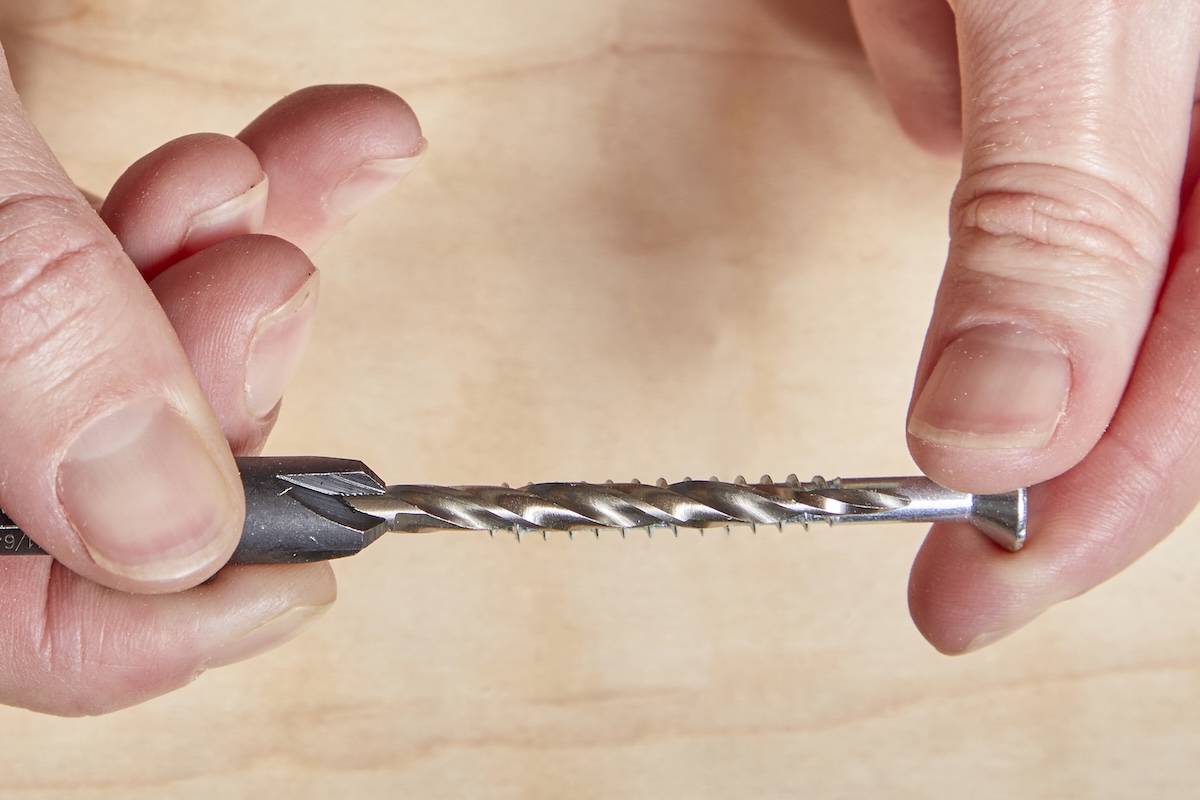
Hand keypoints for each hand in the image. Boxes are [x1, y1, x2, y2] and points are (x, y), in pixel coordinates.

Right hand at [0, 81, 422, 713]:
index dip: (156, 626)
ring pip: (117, 365)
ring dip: (223, 278)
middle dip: (208, 390)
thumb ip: (21, 336)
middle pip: (85, 490)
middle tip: (272, 279)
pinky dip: (209, 205)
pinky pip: (106, 258)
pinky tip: (303, 147)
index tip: (302, 578)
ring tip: (266, 174)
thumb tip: (164, 536)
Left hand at [849, 0, 1199, 651]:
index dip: (1087, 516)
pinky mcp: (1042, 38)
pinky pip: (980, 102)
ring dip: (950, 116)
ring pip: (1033, 206)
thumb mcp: (1080, 17)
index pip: (1196, 398)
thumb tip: (1002, 433)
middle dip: (1022, 393)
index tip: (968, 607)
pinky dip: (921, 52)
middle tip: (939, 553)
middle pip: (1135, 337)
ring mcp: (1132, 90)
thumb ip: (1058, 221)